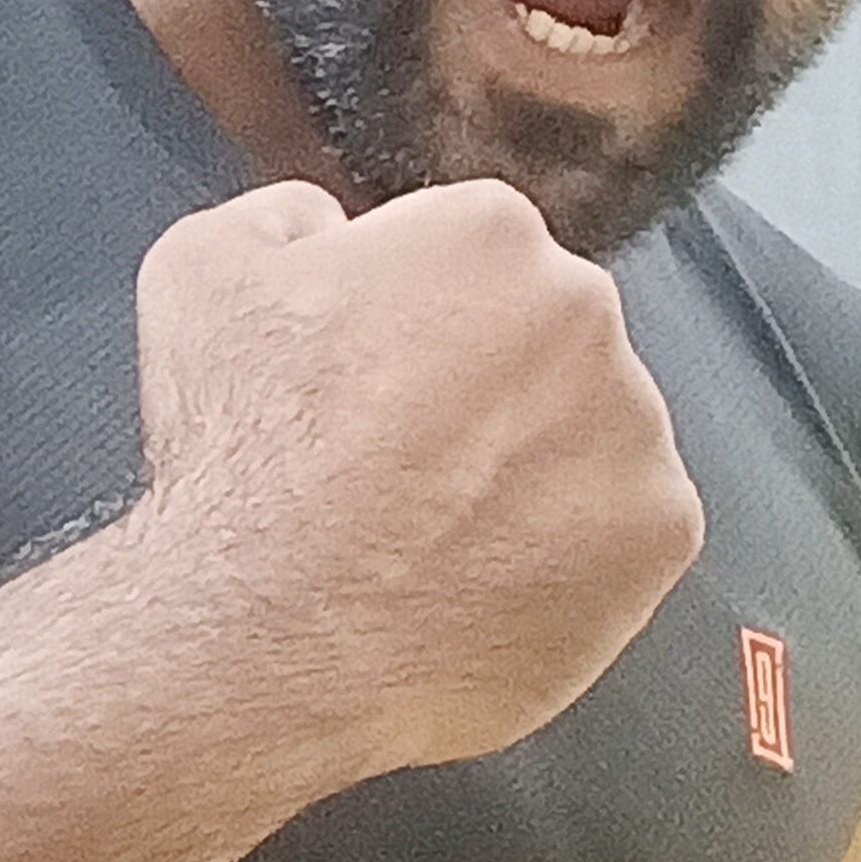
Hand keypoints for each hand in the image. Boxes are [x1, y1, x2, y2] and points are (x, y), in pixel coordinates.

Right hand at [133, 179, 704, 779]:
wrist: (274, 643)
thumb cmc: (236, 462)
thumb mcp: (198, 275)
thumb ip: (283, 218)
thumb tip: (326, 224)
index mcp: (486, 234)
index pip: (472, 260)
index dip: (412, 326)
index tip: (371, 388)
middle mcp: (584, 310)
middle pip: (548, 343)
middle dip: (487, 393)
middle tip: (406, 470)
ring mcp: (635, 425)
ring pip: (593, 436)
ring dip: (536, 472)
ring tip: (442, 538)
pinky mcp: (662, 533)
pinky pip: (627, 533)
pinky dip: (573, 559)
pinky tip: (489, 583)